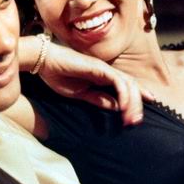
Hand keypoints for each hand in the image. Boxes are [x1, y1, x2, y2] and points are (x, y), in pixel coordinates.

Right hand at [36, 42, 152, 125]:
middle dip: (137, 105)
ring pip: (128, 83)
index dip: (136, 98)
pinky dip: (122, 93)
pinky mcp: (99, 68)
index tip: (139, 115)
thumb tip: (116, 107)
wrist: (44, 62)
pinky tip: (122, 107)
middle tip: (136, 122)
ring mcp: (104, 68)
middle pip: (131, 86)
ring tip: (131, 119)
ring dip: (132, 102)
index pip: (126, 87)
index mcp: (103, 77)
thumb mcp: (81, 94)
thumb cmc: (59, 75)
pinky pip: (117, 80)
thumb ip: (98, 99)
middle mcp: (107, 72)